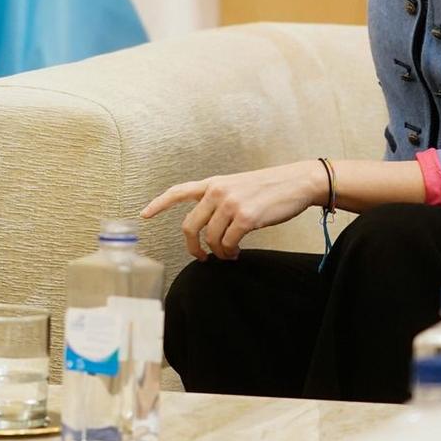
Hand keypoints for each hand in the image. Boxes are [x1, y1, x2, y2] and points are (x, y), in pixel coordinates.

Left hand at [140, 160, 323, 260]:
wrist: (296, 182)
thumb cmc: (269, 188)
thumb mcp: (238, 187)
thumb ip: (219, 201)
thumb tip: (207, 228)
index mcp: (213, 183)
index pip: (178, 191)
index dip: (159, 204)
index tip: (143, 215)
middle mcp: (217, 191)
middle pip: (189, 226)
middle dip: (192, 247)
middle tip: (201, 257)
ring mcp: (230, 203)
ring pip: (211, 239)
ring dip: (218, 253)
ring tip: (228, 254)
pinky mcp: (246, 217)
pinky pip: (228, 244)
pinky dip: (230, 253)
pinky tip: (236, 253)